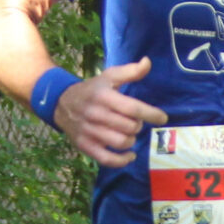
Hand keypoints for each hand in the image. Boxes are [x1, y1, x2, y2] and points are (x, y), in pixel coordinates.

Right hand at [51, 58, 165, 166]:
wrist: (61, 103)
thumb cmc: (92, 90)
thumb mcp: (108, 76)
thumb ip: (130, 71)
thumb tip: (148, 62)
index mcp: (103, 96)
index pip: (132, 108)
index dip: (151, 114)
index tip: (162, 118)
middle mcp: (95, 114)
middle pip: (129, 127)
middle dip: (138, 125)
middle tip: (135, 122)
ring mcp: (89, 132)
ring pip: (121, 142)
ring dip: (131, 140)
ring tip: (129, 133)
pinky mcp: (85, 145)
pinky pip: (107, 159)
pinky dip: (122, 160)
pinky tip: (130, 155)